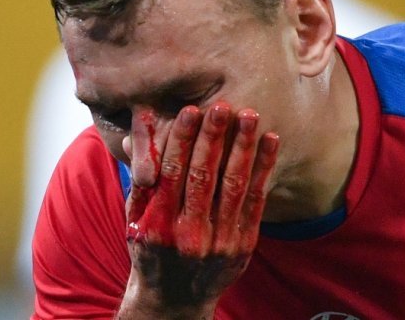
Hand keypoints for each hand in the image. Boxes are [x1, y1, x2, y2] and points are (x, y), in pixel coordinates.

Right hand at [119, 102, 279, 318]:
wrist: (174, 301)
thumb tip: (137, 129)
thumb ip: (140, 176)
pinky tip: (269, 142)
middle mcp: (189, 235)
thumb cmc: (151, 251)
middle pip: (203, 176)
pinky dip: (263, 169)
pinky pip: (256, 201)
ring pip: (233, 185)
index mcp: (157, 226)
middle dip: (213, 137)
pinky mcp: (243, 246)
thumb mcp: (135, 218)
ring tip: (250, 115)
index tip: (190, 110)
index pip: (171, 173)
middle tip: (222, 105)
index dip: (181, 140)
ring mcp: (219, 242)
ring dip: (243, 147)